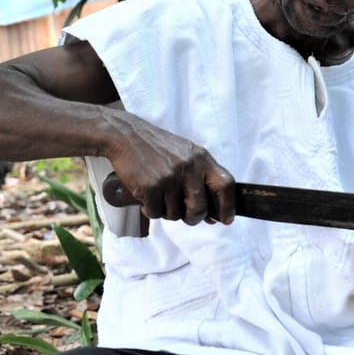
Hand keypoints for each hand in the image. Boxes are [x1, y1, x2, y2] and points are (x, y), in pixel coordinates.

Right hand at [104, 121, 234, 224]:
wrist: (125, 135)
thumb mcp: (186, 154)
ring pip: (175, 214)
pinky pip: (155, 213)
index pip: (225, 185)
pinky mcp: (150, 187)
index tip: (226, 219)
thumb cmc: (157, 148)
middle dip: (194, 218)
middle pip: (200, 208)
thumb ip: (201, 179)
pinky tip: (147, 196)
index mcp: (201, 158)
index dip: (228, 206)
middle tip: (186, 216)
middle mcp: (188, 168)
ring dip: (168, 212)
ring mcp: (169, 177)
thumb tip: (214, 215)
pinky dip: (150, 210)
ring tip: (160, 196)